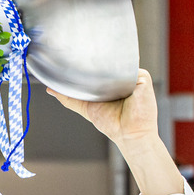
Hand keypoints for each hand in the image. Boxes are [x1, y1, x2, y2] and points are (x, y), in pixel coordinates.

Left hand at [49, 69, 180, 194]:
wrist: (128, 133)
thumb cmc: (112, 124)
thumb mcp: (86, 107)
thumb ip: (69, 98)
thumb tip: (50, 90)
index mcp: (112, 83)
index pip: (99, 69)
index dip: (89, 67)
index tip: (76, 61)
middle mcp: (123, 78)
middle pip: (108, 64)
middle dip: (96, 64)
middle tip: (84, 65)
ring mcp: (134, 77)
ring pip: (118, 64)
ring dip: (108, 67)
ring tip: (102, 79)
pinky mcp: (143, 78)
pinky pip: (130, 67)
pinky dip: (121, 71)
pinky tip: (116, 80)